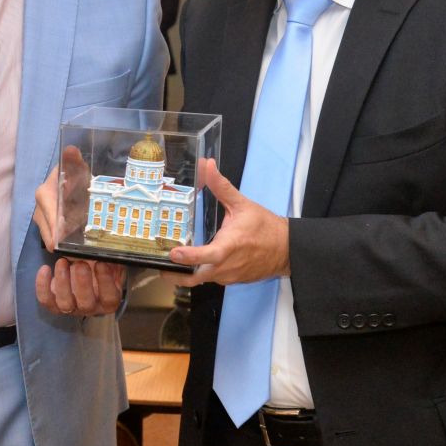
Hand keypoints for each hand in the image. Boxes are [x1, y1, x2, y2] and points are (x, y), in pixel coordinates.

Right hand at [32, 145, 90, 251]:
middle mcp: (39, 211)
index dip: (58, 230)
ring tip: (80, 253)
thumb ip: (73, 160)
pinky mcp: (47, 228)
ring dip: (63, 246)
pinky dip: (64, 245)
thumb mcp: (76, 168)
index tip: (67, 240)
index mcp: (44, 196)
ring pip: (51, 240)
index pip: (49, 218)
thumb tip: (71, 149)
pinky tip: (77, 248)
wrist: (67, 180)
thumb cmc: (72, 175)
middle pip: (49, 234)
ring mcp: (42, 221)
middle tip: (80, 252)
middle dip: (62, 243)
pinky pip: (54, 240)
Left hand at [35, 257, 124, 316]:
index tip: (100, 263)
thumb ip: (110, 258)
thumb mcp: (108, 261)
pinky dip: (43, 285)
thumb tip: (107, 246)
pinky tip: (45, 268)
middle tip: (80, 263)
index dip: (105, 281)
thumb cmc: (98, 267)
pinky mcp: (54, 304)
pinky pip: (46, 299)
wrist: (83, 272)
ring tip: (62, 261)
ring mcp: (71, 308)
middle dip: (82, 283)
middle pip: (86, 304)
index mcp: (108, 300)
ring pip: (65, 304)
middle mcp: (91, 308)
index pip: (110, 297)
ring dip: (63, 282)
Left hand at [167, 158, 290, 286]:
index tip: (173, 253)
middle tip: (158, 265)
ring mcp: (229, 276)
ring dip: (186, 273)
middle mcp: (227, 266)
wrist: (287, 250)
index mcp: (230, 246)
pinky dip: (200, 272)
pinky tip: (192, 262)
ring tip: (169, 262)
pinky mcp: (231, 281)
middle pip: (196, 277)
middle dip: (176, 275)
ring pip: (202, 279)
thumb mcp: (242, 204)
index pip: (208, 255)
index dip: (190, 257)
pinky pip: (212, 278)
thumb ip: (221, 186)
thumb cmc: (265, 227)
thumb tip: (207, 164)